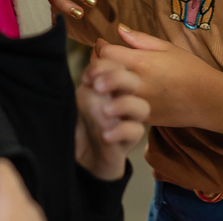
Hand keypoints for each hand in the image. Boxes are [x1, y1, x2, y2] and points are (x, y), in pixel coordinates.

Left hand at [74, 54, 148, 179]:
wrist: (81, 156)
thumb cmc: (82, 122)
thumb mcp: (80, 99)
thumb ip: (88, 83)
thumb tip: (92, 71)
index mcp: (110, 83)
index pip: (116, 65)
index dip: (104, 66)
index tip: (86, 78)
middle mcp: (123, 98)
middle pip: (134, 81)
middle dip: (117, 78)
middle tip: (98, 87)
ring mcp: (128, 119)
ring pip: (142, 106)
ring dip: (124, 104)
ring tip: (105, 111)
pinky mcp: (129, 140)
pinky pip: (135, 131)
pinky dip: (120, 131)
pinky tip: (105, 135)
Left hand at [96, 25, 222, 141]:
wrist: (208, 100)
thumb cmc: (190, 69)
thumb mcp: (167, 47)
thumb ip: (140, 39)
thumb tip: (118, 29)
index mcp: (140, 62)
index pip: (104, 53)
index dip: (100, 47)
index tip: (103, 44)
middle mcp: (134, 83)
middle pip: (99, 73)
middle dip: (95, 65)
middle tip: (100, 61)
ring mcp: (135, 103)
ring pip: (105, 93)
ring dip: (101, 84)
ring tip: (104, 78)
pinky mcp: (139, 118)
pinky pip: (118, 108)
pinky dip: (113, 99)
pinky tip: (117, 94)